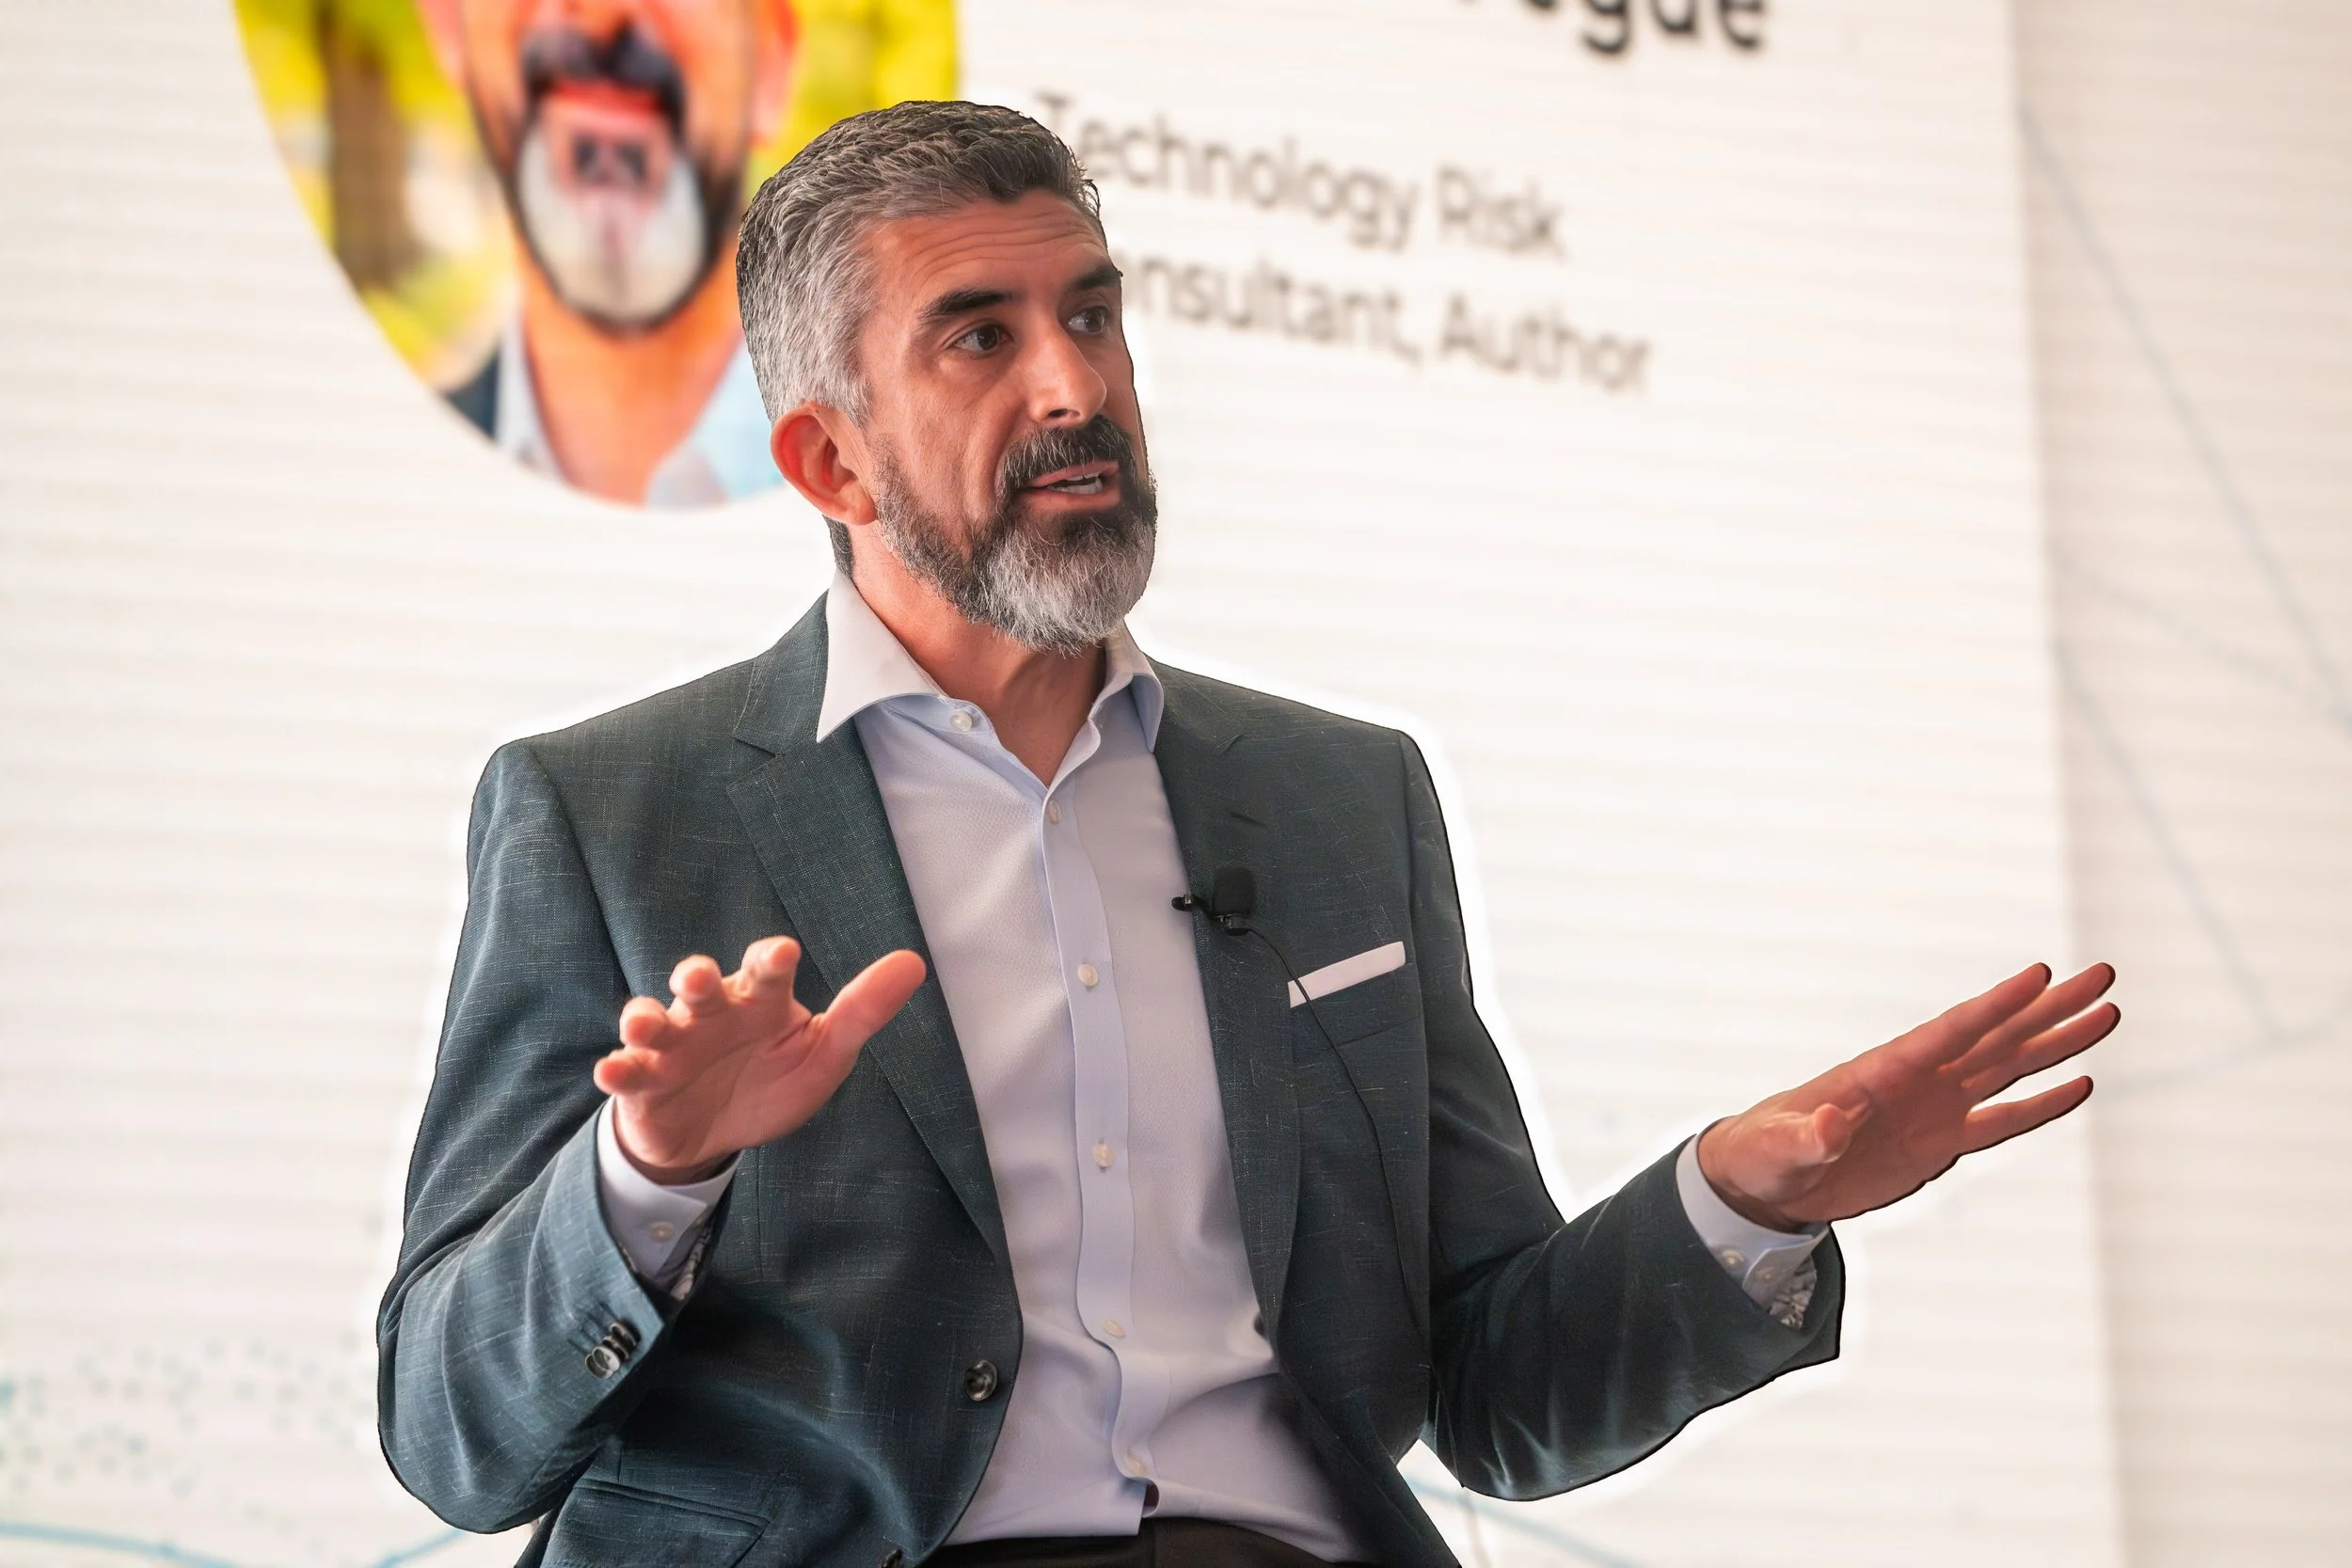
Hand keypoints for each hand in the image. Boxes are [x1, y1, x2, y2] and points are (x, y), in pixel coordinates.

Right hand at [593, 938, 926, 1182]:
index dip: (769, 961)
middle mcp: (711, 1014)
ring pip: (652, 1021)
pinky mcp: (641, 1082)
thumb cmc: (771, 1081)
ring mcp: (671, 1046)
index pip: (764, 972)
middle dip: (695, 978)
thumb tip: (914, 962)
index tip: (780, 953)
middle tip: (698, 979)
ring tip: (646, 1025)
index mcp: (759, 1003)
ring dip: (644, 1018)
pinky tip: (612, 1071)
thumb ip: (862, 1012)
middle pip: (699, 986)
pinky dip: (616, 1069)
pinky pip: (624, 1071)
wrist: (714, 1136)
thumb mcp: (823, 1055)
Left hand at [1696, 962, 2117, 1229]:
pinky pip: (2002, 1121)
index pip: (1950, 1031)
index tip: (2041, 973)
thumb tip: (1827, 1126)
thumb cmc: (1766, 1151)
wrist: (1769, 1176)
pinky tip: (2080, 1084)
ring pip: (2010, 1068)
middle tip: (2103, 975)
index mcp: (1883, 1071)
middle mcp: (1920, 1080)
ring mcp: (1935, 1108)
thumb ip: (1808, 1136)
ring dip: (2059, 1043)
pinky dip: (2042, 1105)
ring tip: (2107, 1013)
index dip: (1996, 1004)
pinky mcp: (1942, 1143)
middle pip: (1997, 1036)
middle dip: (2051, 1008)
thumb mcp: (1781, 1148)